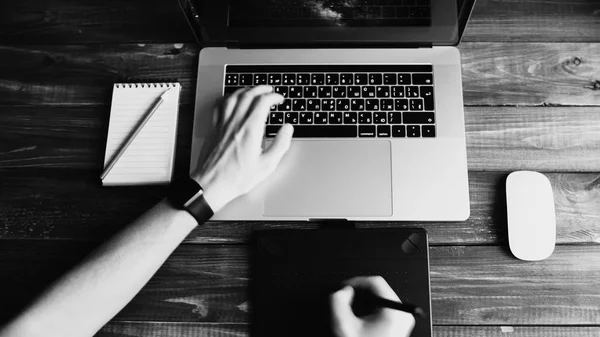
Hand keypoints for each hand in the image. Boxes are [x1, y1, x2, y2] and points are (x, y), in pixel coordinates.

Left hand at [192, 85, 293, 212]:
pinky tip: (231, 99)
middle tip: (269, 90)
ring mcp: (222, 124)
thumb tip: (287, 129)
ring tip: (253, 91)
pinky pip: (219, 106)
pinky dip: (227, 98)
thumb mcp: (267, 165)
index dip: (273, 97)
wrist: (212, 184)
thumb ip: (280, 144)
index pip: (262, 102)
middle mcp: (235, 123)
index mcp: (250, 129)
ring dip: (245, 90)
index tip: (279, 99)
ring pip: (233, 97)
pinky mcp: (213, 128)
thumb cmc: (237, 178)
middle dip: (261, 89)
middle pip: (248, 95)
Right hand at [330, 276, 415, 336]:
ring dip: (363, 302)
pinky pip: (383, 309)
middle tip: (345, 300)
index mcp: (394, 311)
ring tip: (352, 313)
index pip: (375, 282)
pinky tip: (360, 321)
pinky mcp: (399, 325)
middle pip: (378, 290)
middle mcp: (403, 314)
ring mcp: (403, 320)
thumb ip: (338, 302)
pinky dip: (369, 310)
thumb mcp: (343, 327)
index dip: (356, 282)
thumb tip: (343, 290)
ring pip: (379, 299)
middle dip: (358, 294)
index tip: (344, 287)